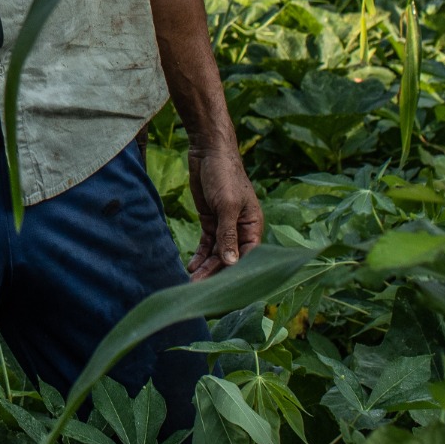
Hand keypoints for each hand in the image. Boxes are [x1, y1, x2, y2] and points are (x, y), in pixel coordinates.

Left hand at [186, 146, 262, 280]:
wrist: (208, 151)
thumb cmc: (225, 175)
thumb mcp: (227, 205)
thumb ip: (228, 235)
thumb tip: (232, 264)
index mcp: (253, 226)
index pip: (248, 258)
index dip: (236, 275)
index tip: (223, 292)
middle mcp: (241, 230)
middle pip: (230, 259)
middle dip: (216, 274)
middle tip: (199, 290)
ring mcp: (225, 226)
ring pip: (217, 254)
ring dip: (206, 268)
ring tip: (191, 283)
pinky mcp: (210, 221)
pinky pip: (207, 245)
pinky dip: (200, 256)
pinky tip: (191, 267)